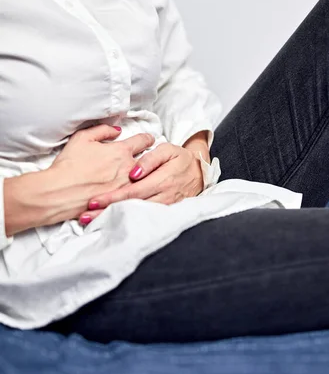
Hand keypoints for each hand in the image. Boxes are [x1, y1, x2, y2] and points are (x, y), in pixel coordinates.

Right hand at [49, 125, 154, 221]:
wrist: (60, 192)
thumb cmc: (69, 165)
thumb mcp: (82, 138)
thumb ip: (102, 131)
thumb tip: (117, 131)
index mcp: (121, 151)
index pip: (143, 140)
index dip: (147, 138)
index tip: (148, 139)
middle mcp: (128, 168)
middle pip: (147, 160)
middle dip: (147, 158)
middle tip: (146, 158)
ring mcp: (127, 186)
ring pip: (144, 178)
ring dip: (143, 175)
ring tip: (139, 174)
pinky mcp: (122, 201)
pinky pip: (135, 193)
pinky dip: (135, 189)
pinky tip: (131, 189)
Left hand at [79, 142, 204, 222]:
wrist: (199, 172)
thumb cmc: (180, 158)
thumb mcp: (168, 150)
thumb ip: (150, 159)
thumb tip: (133, 172)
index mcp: (161, 180)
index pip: (132, 192)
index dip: (112, 197)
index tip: (94, 201)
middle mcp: (162, 197)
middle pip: (130, 207)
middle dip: (106, 212)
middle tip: (85, 216)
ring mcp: (162, 207)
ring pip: (134, 216)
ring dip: (112, 219)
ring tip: (92, 221)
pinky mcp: (163, 212)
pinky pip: (142, 218)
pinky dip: (125, 221)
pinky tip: (110, 222)